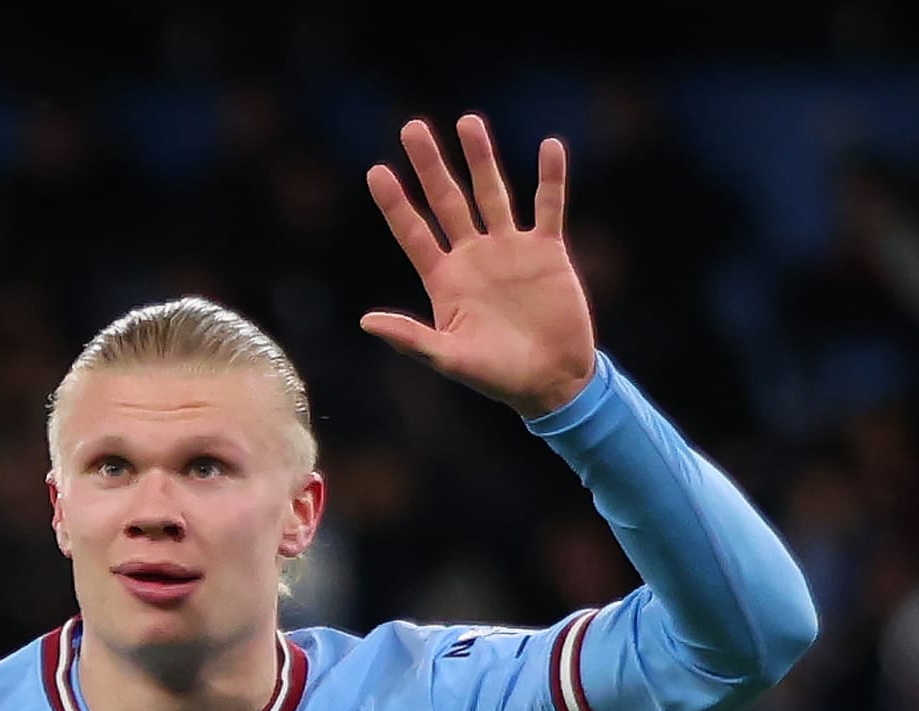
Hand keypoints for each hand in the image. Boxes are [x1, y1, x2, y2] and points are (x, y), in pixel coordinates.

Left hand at [362, 115, 596, 417]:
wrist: (552, 382)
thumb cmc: (497, 376)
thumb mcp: (450, 358)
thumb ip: (411, 338)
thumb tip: (366, 321)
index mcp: (444, 280)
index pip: (413, 233)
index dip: (396, 204)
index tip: (377, 170)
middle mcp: (473, 257)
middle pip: (448, 200)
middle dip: (430, 165)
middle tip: (411, 127)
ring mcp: (510, 250)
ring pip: (493, 193)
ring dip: (481, 158)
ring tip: (467, 121)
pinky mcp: (547, 251)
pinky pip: (548, 206)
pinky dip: (550, 178)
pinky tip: (549, 147)